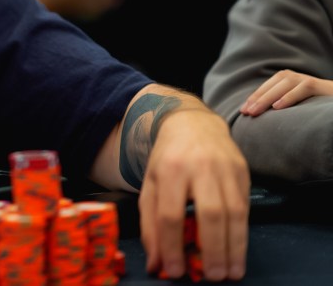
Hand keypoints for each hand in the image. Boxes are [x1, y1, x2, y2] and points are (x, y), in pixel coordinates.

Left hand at [139, 109, 249, 280]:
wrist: (193, 124)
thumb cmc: (168, 160)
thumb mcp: (150, 185)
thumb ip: (150, 224)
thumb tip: (156, 263)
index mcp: (169, 169)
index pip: (170, 213)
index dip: (172, 245)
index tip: (175, 270)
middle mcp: (199, 167)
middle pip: (209, 212)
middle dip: (212, 248)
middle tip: (212, 276)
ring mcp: (225, 168)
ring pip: (234, 212)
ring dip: (234, 247)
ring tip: (230, 273)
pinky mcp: (243, 171)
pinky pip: (245, 207)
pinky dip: (242, 234)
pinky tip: (238, 253)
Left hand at [240, 70, 332, 115]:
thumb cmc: (315, 106)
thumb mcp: (295, 106)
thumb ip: (279, 106)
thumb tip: (258, 115)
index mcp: (286, 80)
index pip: (266, 88)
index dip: (254, 98)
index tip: (243, 111)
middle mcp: (295, 77)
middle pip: (272, 85)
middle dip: (257, 99)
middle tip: (246, 112)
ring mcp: (306, 80)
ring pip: (284, 85)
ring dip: (268, 98)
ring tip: (256, 111)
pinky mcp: (318, 85)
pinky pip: (302, 89)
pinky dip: (289, 97)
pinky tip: (278, 107)